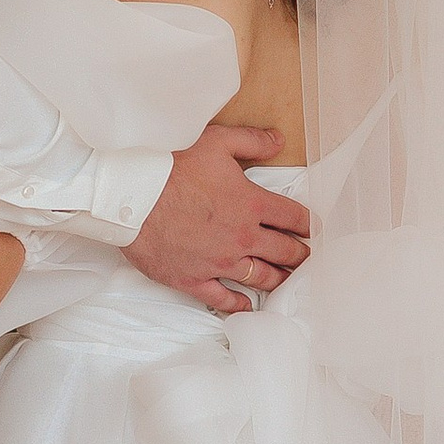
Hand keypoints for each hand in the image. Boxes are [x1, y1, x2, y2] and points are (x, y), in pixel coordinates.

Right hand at [124, 122, 309, 316]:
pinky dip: (239, 303)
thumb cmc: (170, 167)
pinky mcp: (194, 279)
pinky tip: (249, 303)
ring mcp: (219, 262)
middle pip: (284, 252)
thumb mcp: (216, 141)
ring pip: (261, 277)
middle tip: (306, 258)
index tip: (313, 230)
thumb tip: (279, 140)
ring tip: (288, 279)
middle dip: (300, 255)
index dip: (308, 224)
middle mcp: (241, 237)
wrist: (130, 196)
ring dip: (278, 279)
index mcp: (251, 204)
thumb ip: (251, 141)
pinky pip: (224, 298)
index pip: (293, 218)